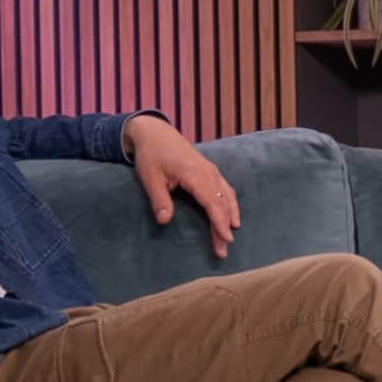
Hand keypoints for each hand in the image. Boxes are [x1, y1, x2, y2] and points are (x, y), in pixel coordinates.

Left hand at [126, 116, 240, 259]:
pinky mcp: (210, 170)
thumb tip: (165, 221)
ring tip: (231, 234)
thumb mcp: (150, 178)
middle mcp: (208, 172)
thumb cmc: (151, 155)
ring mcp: (211, 170)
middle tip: (224, 249)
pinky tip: (231, 214)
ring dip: (230, 216)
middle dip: (225, 226)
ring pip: (227, 196)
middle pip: (222, 203)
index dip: (219, 222)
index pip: (212, 203)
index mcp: (194, 174)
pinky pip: (226, 188)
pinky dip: (231, 203)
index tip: (226, 239)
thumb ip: (159, 200)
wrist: (154, 132)